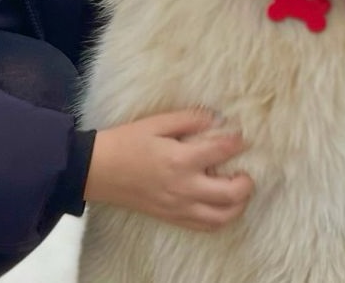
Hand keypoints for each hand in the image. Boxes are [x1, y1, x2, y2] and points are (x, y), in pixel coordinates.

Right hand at [85, 108, 253, 231]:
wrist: (97, 170)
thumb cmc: (125, 143)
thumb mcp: (155, 122)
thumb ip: (189, 119)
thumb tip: (216, 118)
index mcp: (180, 159)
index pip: (223, 151)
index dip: (237, 141)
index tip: (240, 136)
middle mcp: (184, 187)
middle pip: (232, 193)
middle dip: (247, 182)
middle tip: (245, 170)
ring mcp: (178, 207)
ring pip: (222, 217)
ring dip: (238, 205)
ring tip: (237, 190)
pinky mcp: (172, 218)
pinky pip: (205, 226)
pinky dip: (220, 218)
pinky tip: (220, 204)